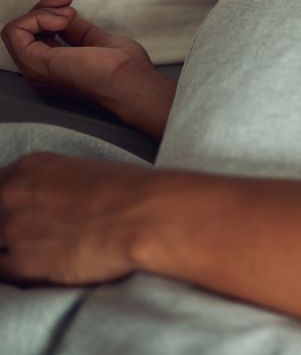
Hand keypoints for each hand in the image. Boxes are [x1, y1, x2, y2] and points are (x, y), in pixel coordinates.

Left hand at [0, 152, 152, 285]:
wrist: (144, 216)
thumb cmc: (134, 192)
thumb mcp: (89, 172)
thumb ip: (61, 187)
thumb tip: (62, 205)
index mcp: (31, 166)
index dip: (10, 206)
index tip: (22, 216)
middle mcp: (12, 194)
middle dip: (9, 229)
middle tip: (39, 237)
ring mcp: (11, 229)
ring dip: (13, 251)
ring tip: (44, 255)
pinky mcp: (21, 264)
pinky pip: (2, 274)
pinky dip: (17, 274)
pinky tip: (41, 271)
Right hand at [1, 0, 153, 112]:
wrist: (130, 81)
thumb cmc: (123, 68)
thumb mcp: (96, 41)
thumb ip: (76, 30)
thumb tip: (64, 13)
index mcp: (55, 69)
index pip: (37, 35)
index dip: (47, 12)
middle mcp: (40, 72)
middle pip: (26, 31)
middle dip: (44, 6)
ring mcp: (35, 70)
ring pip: (18, 29)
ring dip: (43, 10)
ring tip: (70, 12)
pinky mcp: (34, 64)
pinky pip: (15, 31)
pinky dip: (36, 18)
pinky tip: (62, 20)